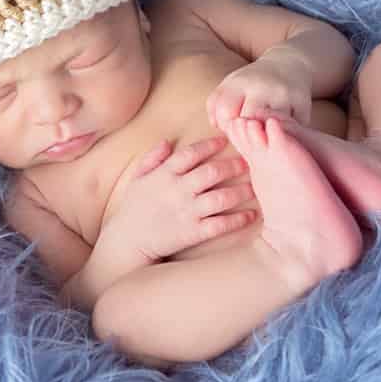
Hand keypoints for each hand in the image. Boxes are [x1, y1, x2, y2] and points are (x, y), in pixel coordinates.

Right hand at [100, 135, 257, 263]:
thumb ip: (152, 158)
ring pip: (220, 197)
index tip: (225, 139)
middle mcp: (177, 190)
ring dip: (240, 191)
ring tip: (255, 186)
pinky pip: (219, 224)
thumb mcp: (137, 178)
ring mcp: (185, 212)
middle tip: (250, 160)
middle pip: (211, 173)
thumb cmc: (132, 209)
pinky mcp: (191, 233)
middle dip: (233, 165)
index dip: (209, 145)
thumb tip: (167, 141)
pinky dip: (236, 220)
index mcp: (164, 174)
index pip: (190, 153)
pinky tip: (250, 216)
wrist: (125, 243)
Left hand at [206, 51, 312, 128]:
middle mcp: (262, 87)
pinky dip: (287, 134)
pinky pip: (292, 130)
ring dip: (267, 136)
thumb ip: (215, 103)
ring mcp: (284, 95)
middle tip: (251, 136)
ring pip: (271, 128)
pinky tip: (283, 131)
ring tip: (266, 135)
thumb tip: (215, 125)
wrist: (291, 63)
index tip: (234, 129)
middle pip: (248, 122)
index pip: (226, 113)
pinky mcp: (303, 104)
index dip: (227, 127)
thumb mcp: (232, 84)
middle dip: (247, 134)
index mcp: (240, 82)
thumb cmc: (254, 80)